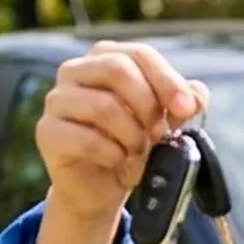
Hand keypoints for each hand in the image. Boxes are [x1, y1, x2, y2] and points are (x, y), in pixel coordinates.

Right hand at [36, 40, 209, 226]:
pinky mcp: (47, 132)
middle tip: (156, 134)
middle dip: (146, 106)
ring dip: (131, 135)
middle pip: (116, 69)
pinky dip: (112, 155)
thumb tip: (196, 95)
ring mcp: (57, 100)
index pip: (138, 54)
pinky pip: (87, 139)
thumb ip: (183, 102)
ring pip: (103, 106)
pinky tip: (117, 162)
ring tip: (136, 152)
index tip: (185, 108)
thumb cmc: (131, 145)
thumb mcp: (164, 121)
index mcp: (105, 58)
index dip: (166, 80)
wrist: (101, 188)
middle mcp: (75, 71)